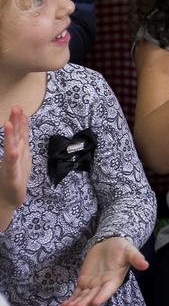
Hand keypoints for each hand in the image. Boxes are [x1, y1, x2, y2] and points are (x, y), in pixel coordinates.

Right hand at [0, 106, 30, 222]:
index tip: (19, 107)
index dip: (20, 120)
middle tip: (15, 108)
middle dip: (15, 122)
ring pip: (11, 148)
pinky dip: (13, 159)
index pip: (19, 133)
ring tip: (9, 124)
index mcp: (17, 150)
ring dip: (11, 136)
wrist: (8, 198)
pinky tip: (13, 152)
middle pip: (15, 136)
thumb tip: (23, 122)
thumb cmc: (15, 175)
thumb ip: (22, 138)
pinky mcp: (12, 177)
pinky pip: (12, 166)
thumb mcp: (21, 154)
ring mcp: (11, 165)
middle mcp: (13, 155)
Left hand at [62, 236, 147, 305]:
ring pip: (83, 297)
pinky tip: (64, 305)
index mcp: (114, 279)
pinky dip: (71, 299)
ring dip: (76, 303)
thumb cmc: (121, 248)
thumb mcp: (130, 250)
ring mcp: (93, 285)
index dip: (102, 296)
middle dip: (85, 302)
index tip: (95, 302)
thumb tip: (146, 265)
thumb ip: (136, 258)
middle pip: (93, 296)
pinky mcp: (84, 282)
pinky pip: (77, 293)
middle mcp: (103, 285)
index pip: (108, 290)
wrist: (109, 243)